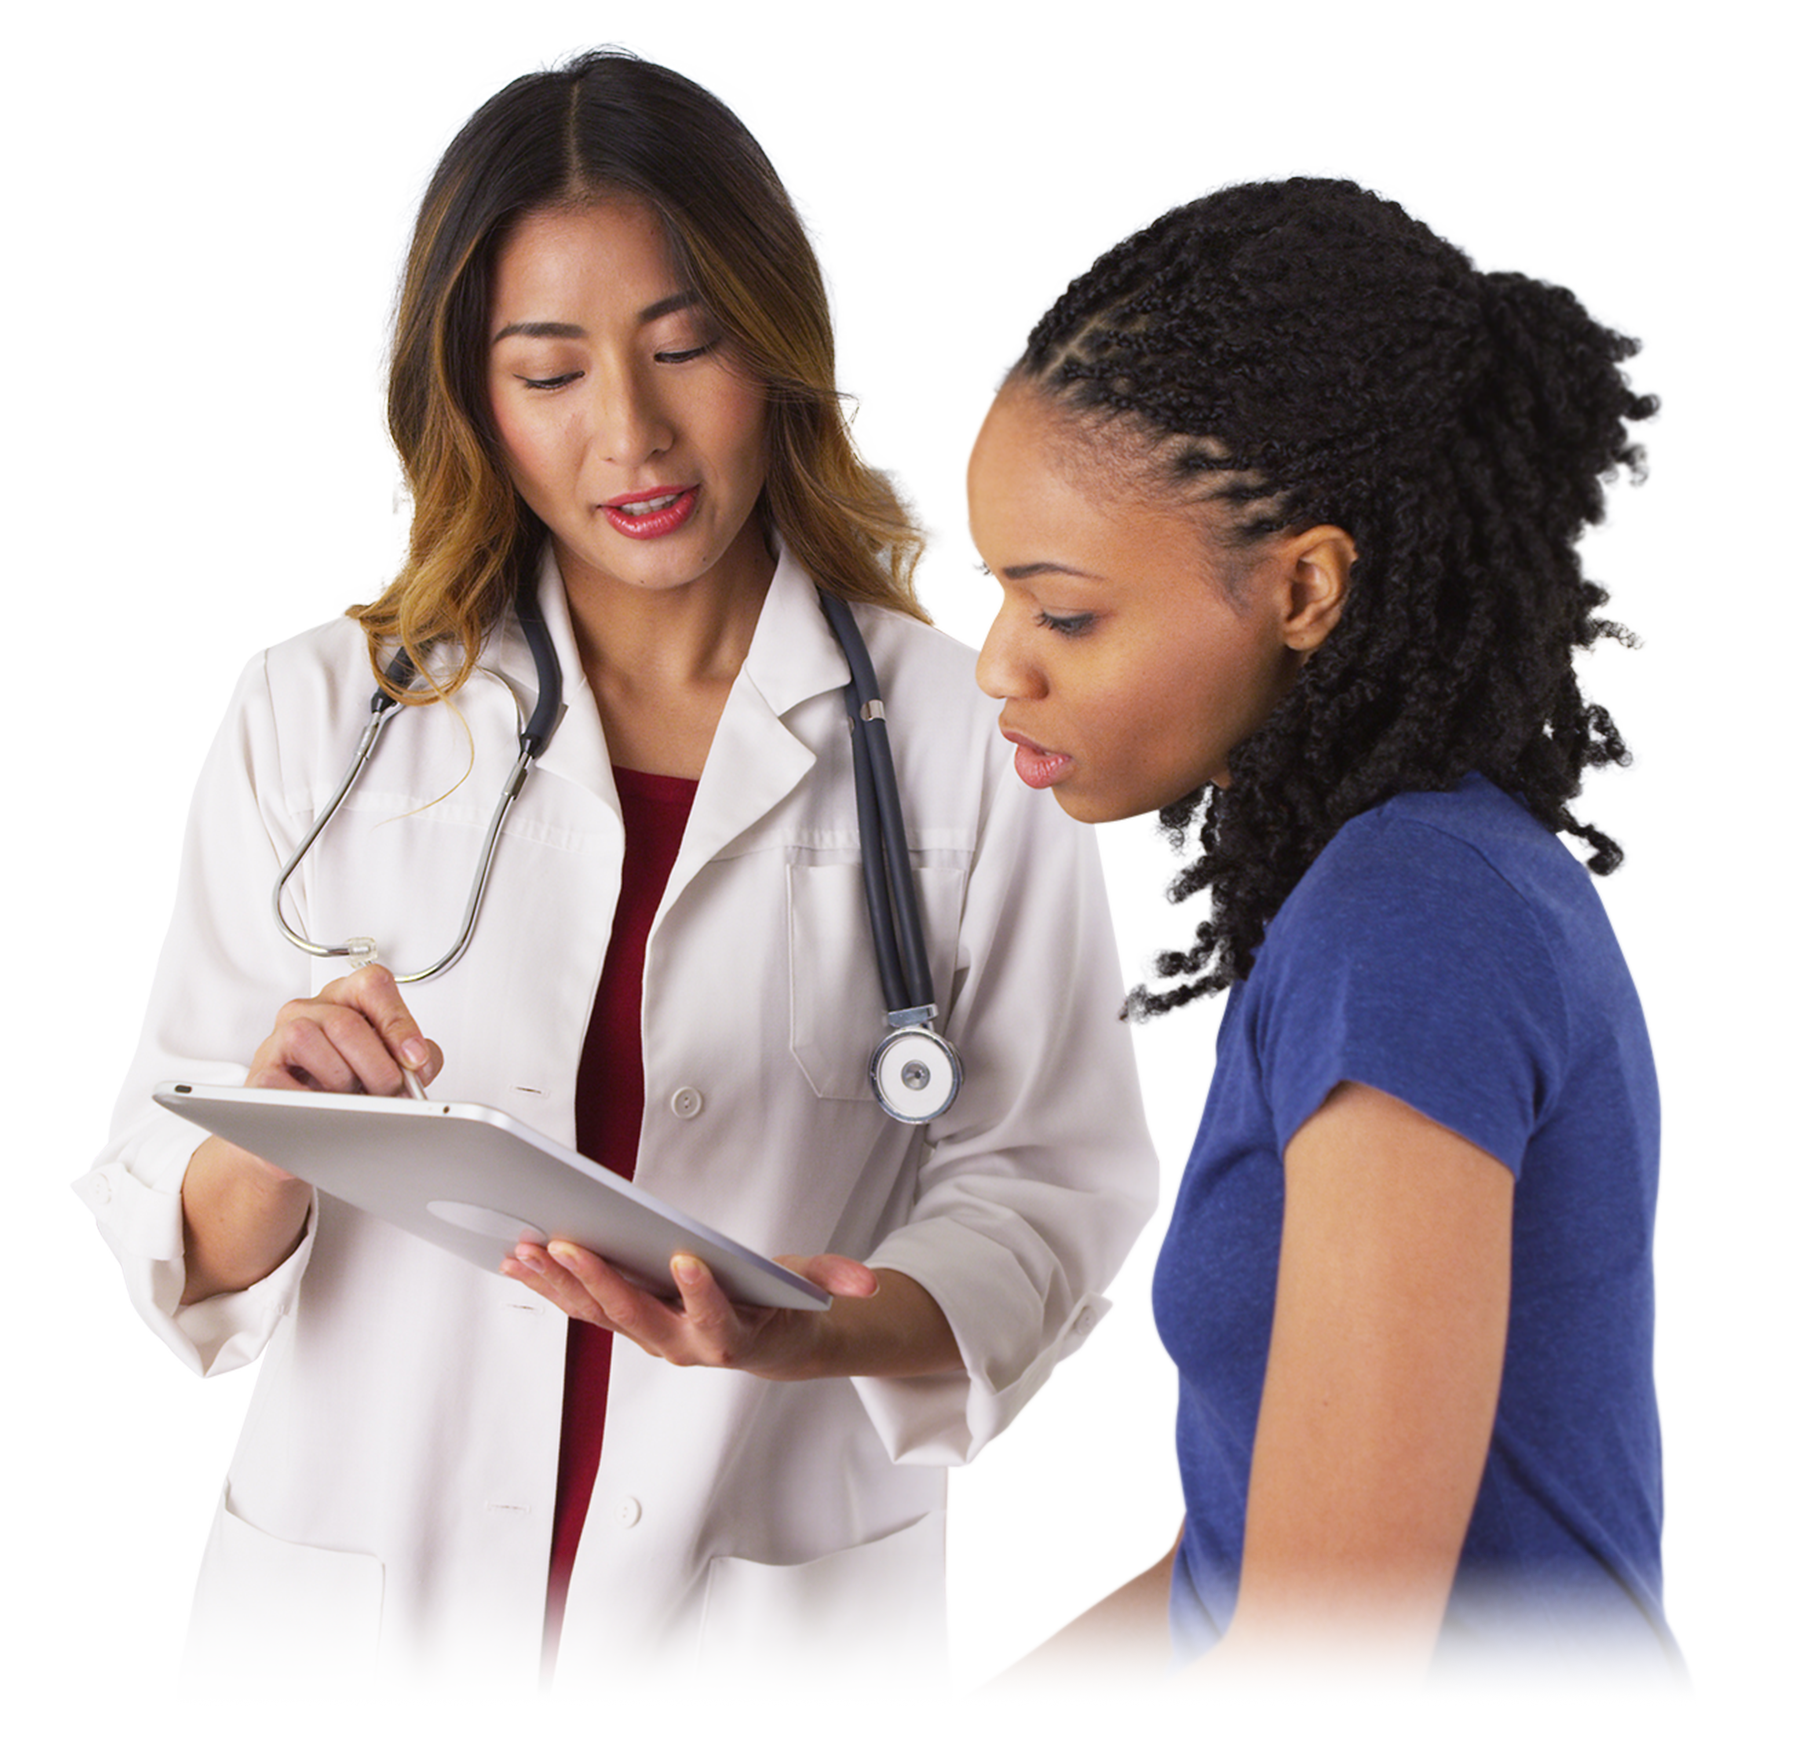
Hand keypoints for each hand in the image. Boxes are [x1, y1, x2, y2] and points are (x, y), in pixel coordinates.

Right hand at [181, 967, 443, 1300]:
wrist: (305, 1131)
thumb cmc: (352, 1089)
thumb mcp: (394, 1067)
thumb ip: (420, 1059)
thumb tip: (420, 1066)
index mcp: (348, 999)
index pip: (372, 984)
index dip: (397, 1020)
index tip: (415, 1058)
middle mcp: (311, 1010)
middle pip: (346, 1020)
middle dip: (377, 1064)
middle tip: (391, 1092)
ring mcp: (279, 1038)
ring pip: (308, 1037)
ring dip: (341, 1077)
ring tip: (354, 1101)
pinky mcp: (258, 1073)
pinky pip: (278, 1078)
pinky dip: (308, 1098)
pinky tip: (326, 1111)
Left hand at [499, 1243, 878, 1380]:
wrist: (764, 1344)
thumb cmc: (781, 1306)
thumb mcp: (815, 1287)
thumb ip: (836, 1280)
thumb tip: (866, 1283)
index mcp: (731, 1333)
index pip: (715, 1317)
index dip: (701, 1293)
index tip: (686, 1259)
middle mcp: (682, 1343)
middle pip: (638, 1316)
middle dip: (602, 1280)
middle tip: (571, 1243)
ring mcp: (649, 1336)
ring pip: (599, 1315)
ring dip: (561, 1284)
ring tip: (528, 1248)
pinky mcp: (626, 1323)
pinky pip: (583, 1309)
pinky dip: (551, 1285)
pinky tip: (521, 1258)